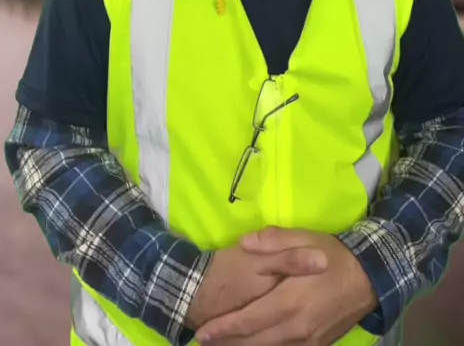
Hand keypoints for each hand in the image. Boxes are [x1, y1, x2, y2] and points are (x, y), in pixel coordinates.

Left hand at [195, 227, 377, 344]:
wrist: (370, 278)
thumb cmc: (333, 255)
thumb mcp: (305, 237)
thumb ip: (274, 240)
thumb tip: (244, 243)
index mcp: (291, 300)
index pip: (249, 320)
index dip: (223, 328)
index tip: (201, 332)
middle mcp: (297, 327)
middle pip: (254, 341)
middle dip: (226, 343)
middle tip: (203, 342)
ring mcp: (308, 340)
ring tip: (221, 345)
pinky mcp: (317, 345)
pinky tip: (253, 345)